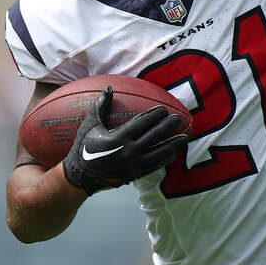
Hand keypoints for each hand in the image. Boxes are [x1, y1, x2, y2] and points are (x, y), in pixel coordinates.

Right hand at [62, 86, 187, 194]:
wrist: (80, 177)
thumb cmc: (83, 147)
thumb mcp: (89, 125)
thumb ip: (100, 106)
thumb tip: (109, 88)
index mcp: (117, 139)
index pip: (141, 124)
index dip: (154, 116)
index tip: (164, 109)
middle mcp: (127, 152)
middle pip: (153, 137)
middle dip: (168, 127)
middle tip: (179, 119)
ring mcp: (132, 166)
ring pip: (157, 154)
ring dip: (172, 144)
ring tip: (185, 137)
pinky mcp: (134, 175)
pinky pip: (153, 167)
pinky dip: (164, 159)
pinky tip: (172, 153)